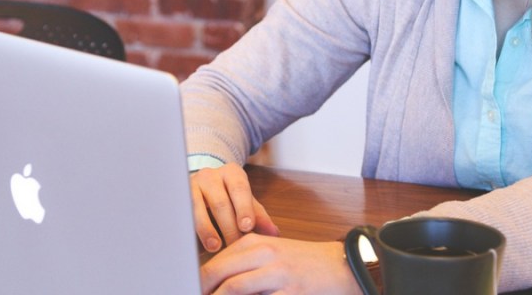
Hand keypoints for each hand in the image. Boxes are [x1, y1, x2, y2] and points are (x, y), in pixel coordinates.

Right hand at [191, 163, 279, 252]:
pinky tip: (195, 243)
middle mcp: (210, 175)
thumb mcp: (245, 202)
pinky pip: (183, 214)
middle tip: (234, 246)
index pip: (239, 188)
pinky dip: (190, 230)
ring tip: (215, 247)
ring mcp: (191, 185)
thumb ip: (259, 216)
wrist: (202, 186)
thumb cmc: (228, 197)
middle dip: (228, 227)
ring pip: (198, 208)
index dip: (244, 208)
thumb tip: (274, 233)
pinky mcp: (178, 197)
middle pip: (220, 202)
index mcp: (231, 173)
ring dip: (207, 230)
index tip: (247, 227)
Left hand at [201, 233, 360, 294]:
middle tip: (192, 293)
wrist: (342, 266)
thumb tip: (214, 282)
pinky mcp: (290, 293)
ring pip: (234, 288)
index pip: (216, 260)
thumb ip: (244, 263)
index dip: (199, 279)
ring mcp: (277, 274)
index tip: (189, 287)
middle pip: (219, 272)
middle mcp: (264, 254)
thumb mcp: (272, 254)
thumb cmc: (304, 263)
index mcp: (256, 242)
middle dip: (202, 288)